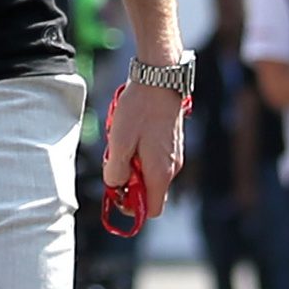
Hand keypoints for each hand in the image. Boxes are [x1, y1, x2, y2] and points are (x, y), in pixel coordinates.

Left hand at [100, 78, 183, 225]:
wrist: (159, 79)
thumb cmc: (139, 110)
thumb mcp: (119, 142)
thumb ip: (116, 171)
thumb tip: (115, 186)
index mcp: (161, 173)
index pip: (152, 209)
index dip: (132, 207)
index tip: (116, 190)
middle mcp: (172, 168)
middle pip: (150, 191)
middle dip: (129, 182)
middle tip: (114, 160)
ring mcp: (174, 154)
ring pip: (151, 173)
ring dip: (133, 165)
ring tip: (121, 142)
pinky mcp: (172, 142)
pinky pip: (154, 158)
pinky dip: (140, 152)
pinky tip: (131, 133)